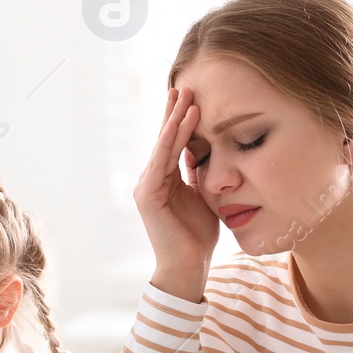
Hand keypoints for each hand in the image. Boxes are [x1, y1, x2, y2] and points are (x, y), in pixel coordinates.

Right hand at [136, 85, 219, 299]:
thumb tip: (206, 149)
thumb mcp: (204, 196)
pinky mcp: (147, 195)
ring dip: (175, 119)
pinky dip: (173, 139)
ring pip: (163, 145)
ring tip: (186, 95)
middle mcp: (151, 179)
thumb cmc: (198, 236)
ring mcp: (146, 186)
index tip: (192, 97)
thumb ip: (201, 173)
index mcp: (164, 180)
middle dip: (175, 112)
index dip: (182, 120)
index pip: (173, 144)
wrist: (189, 267)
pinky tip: (183, 120)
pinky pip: (161, 160)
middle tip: (184, 85)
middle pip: (164, 139)